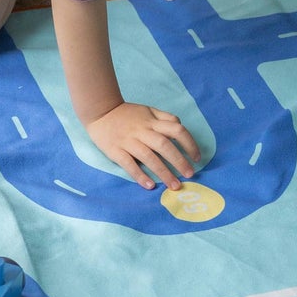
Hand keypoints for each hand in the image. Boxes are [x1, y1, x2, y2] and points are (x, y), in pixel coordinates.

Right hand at [85, 101, 200, 190]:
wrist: (100, 111)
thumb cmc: (127, 114)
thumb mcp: (148, 110)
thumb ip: (164, 117)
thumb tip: (180, 126)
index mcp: (152, 121)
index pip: (176, 129)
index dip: (189, 143)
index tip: (196, 157)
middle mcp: (142, 131)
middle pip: (164, 145)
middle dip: (179, 161)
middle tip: (190, 175)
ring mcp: (128, 141)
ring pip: (149, 157)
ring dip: (163, 172)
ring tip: (174, 186)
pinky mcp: (115, 151)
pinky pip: (129, 164)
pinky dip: (140, 175)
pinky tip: (150, 186)